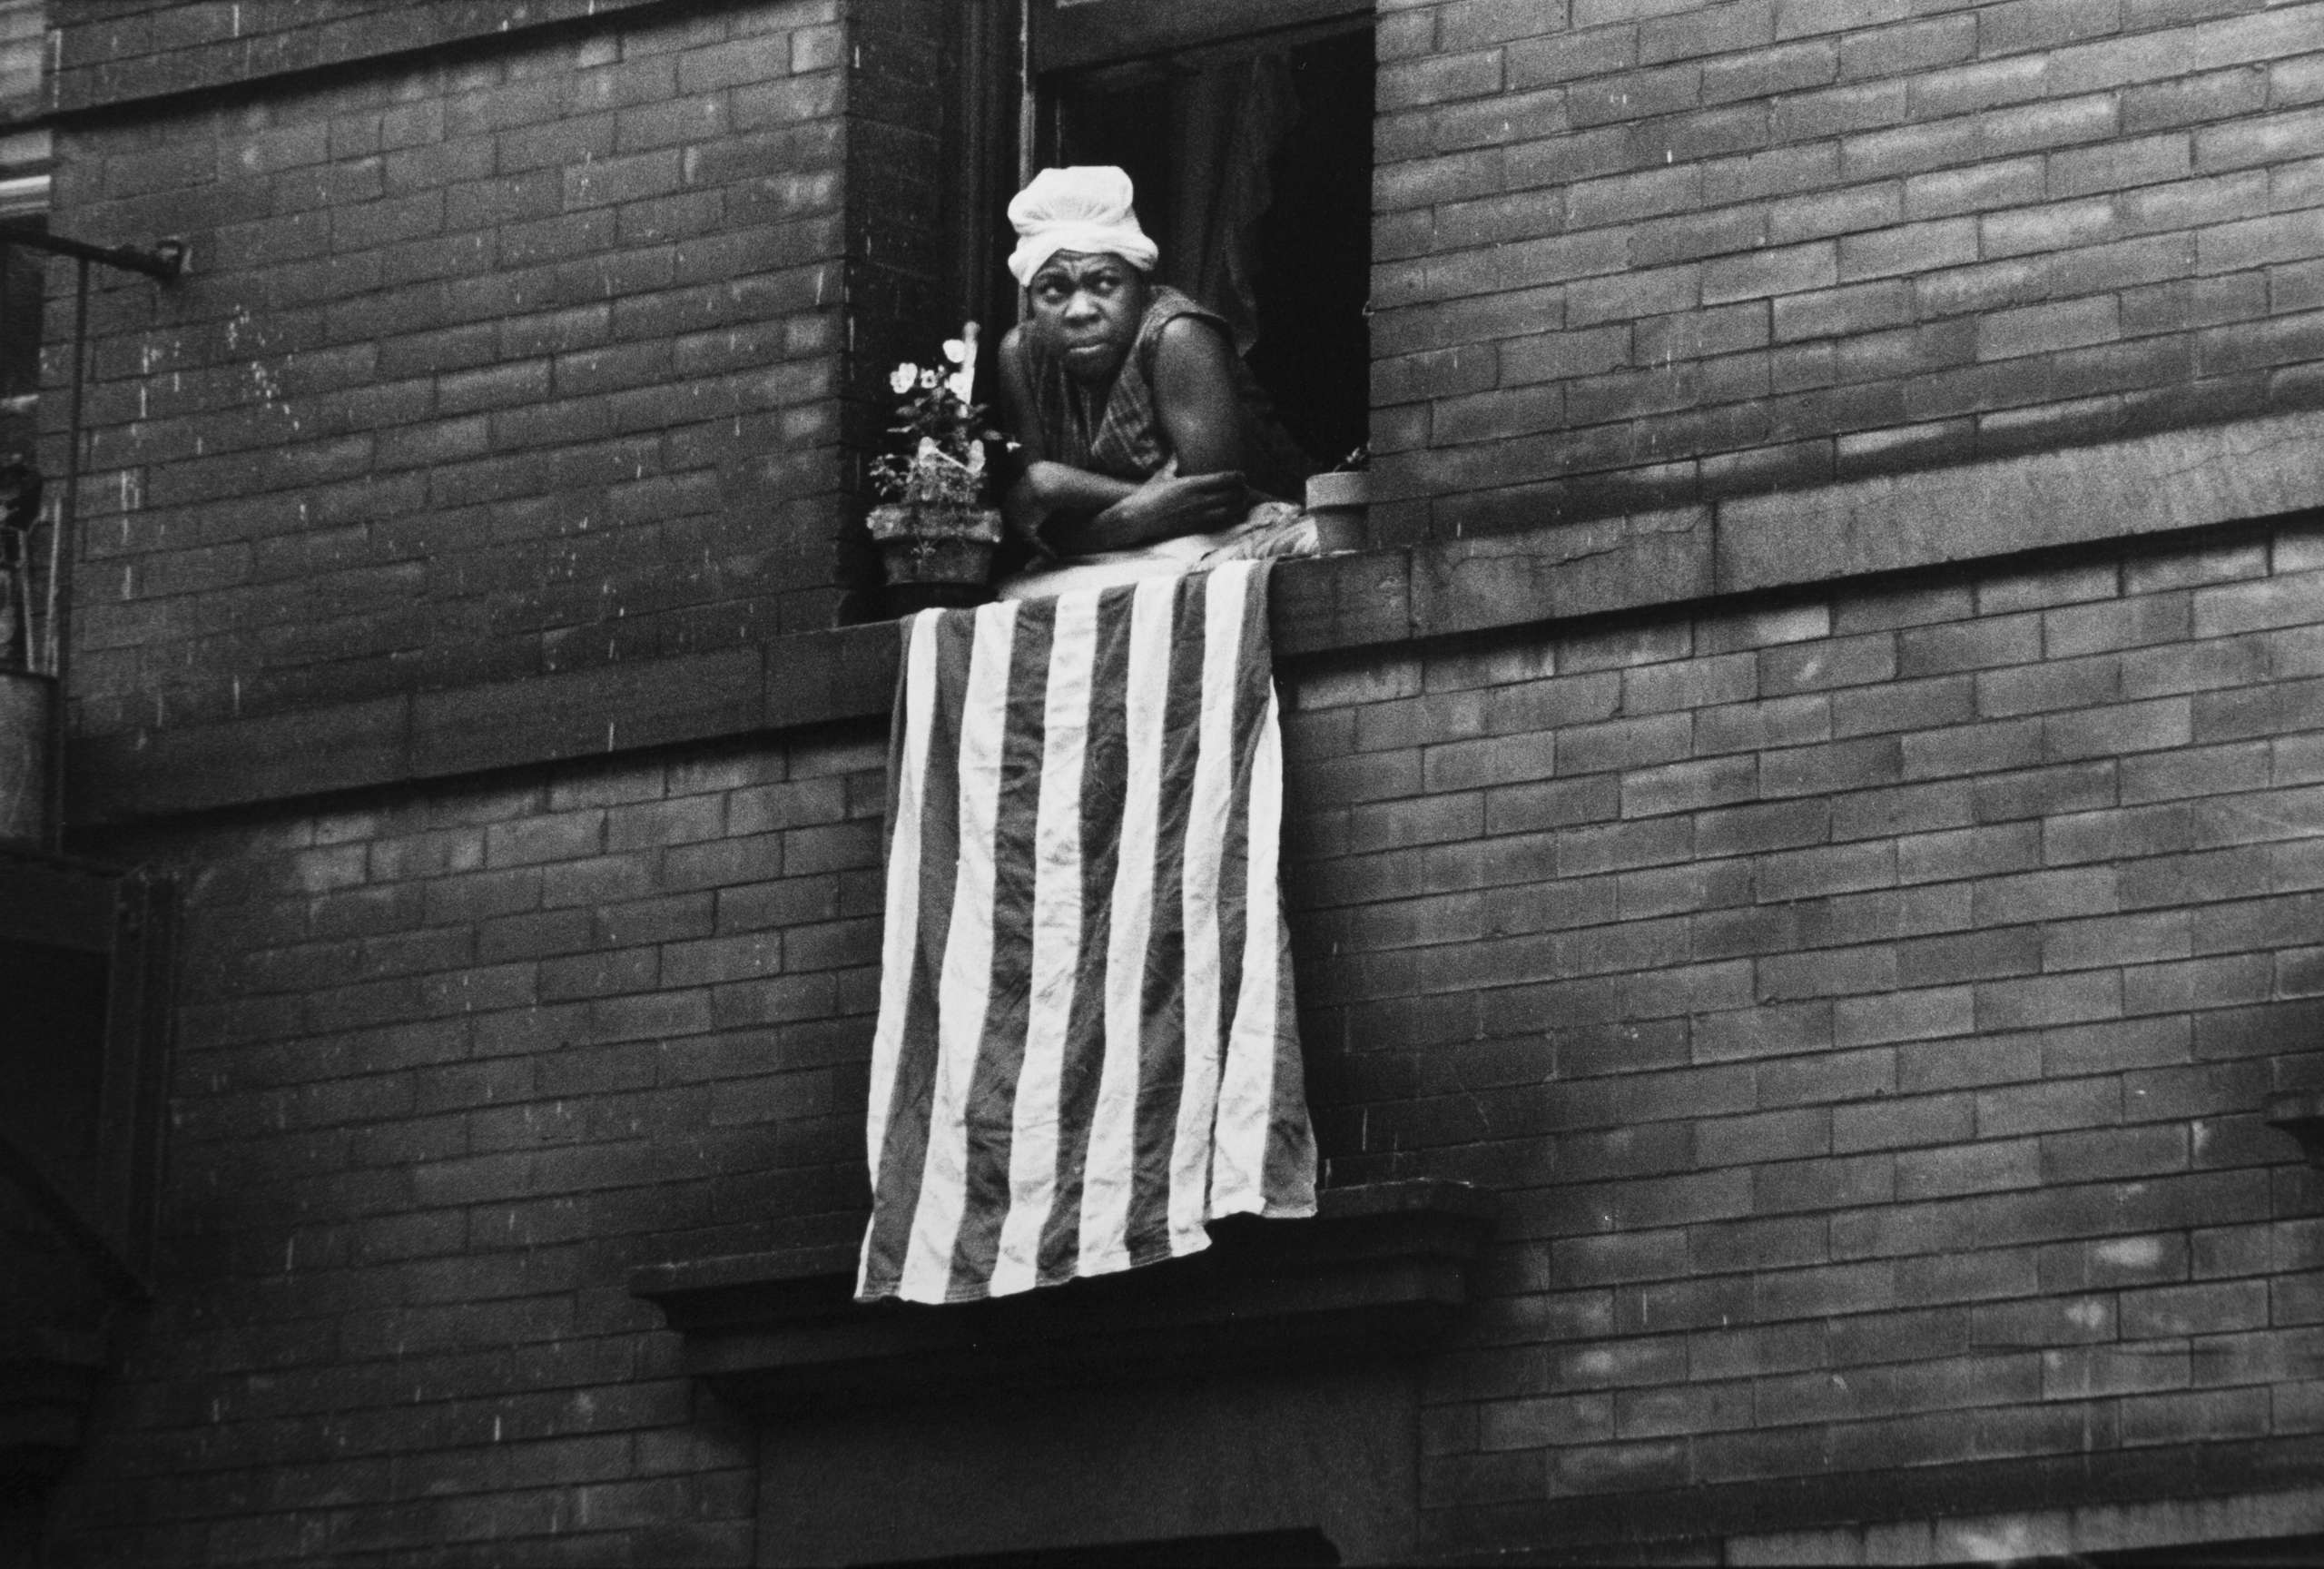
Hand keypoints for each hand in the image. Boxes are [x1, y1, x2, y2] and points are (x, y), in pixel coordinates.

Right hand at [1102, 469, 1248, 545]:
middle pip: (1230, 495)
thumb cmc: (1147, 496)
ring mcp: (1198, 515)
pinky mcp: (1195, 527)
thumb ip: (1172, 464)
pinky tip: (1234, 514)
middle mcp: (1198, 500)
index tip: (1242, 476)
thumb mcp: (1161, 476)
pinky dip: (1230, 517)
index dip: (1237, 477)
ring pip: (1228, 510)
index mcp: (1191, 484)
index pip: (1223, 479)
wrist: (1137, 519)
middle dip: (1242, 491)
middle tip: (1246, 488)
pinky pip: (1219, 522)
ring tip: (1244, 501)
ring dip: (1239, 505)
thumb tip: (1176, 452)